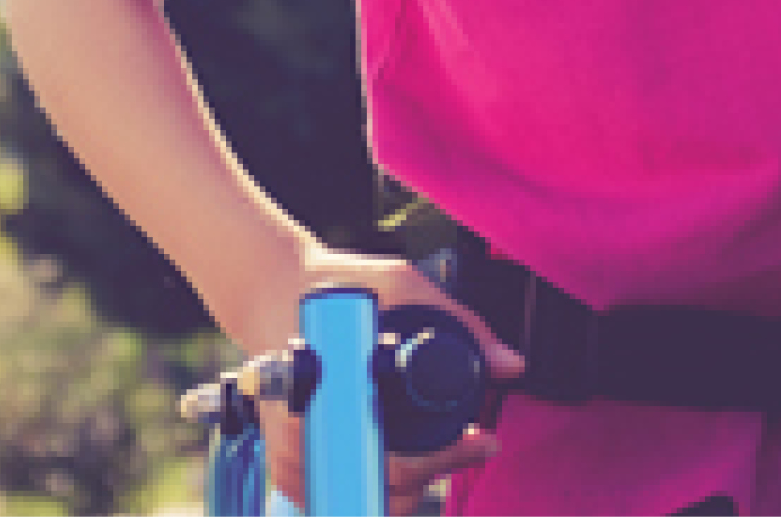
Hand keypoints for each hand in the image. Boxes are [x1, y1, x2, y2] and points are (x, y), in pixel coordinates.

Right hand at [245, 247, 527, 513]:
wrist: (270, 291)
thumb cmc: (330, 287)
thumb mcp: (400, 285)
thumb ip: (461, 324)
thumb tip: (510, 365)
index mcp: (325, 399)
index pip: (391, 461)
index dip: (444, 459)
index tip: (480, 442)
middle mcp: (299, 440)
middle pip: (383, 493)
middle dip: (433, 472)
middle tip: (467, 443)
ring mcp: (290, 460)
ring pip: (365, 502)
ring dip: (407, 483)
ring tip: (437, 448)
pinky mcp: (288, 468)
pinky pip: (342, 496)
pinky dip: (377, 483)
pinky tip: (397, 452)